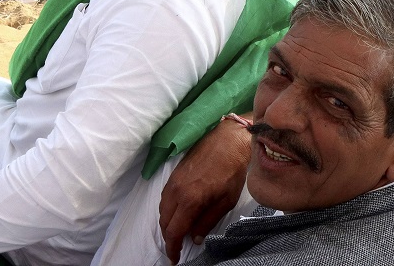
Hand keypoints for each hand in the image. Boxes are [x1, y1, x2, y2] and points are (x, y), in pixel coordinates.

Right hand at [159, 118, 251, 262]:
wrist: (226, 140)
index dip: (172, 248)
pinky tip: (177, 214)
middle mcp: (176, 191)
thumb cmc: (231, 170)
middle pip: (164, 222)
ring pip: (162, 210)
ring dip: (167, 224)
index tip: (174, 259)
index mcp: (190, 200)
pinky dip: (167, 211)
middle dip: (168, 238)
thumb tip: (195, 237)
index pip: (174, 231)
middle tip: (176, 249)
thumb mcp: (226, 201)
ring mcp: (173, 181)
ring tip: (177, 234)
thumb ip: (208, 221)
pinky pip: (164, 198)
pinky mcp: (173, 175)